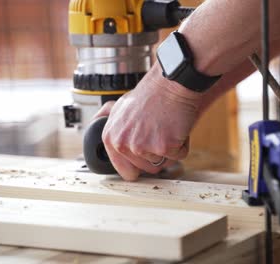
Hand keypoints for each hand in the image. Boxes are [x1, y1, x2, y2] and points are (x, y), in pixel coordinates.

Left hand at [94, 64, 202, 180]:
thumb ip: (107, 119)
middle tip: (160, 132)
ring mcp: (142, 147)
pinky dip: (182, 143)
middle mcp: (123, 144)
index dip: (140, 164)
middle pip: (148, 169)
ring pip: (164, 163)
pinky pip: (179, 155)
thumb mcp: (119, 105)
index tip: (147, 154)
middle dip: (158, 155)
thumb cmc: (150, 94)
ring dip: (171, 149)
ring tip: (167, 128)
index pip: (125, 170)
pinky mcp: (163, 147)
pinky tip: (176, 127)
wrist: (170, 84)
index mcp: (111, 138)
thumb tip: (96, 123)